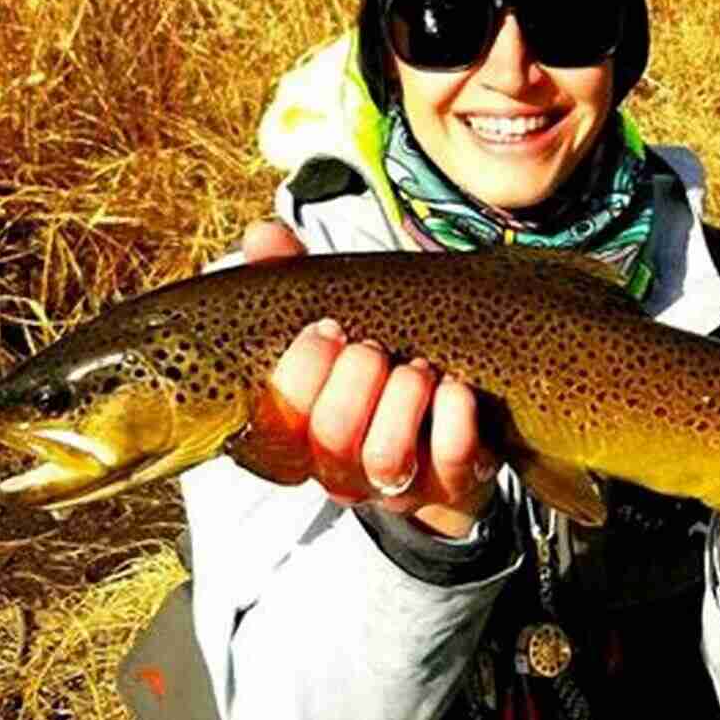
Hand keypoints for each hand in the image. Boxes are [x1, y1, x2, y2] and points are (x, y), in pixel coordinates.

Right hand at [238, 221, 498, 537]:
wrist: (451, 407)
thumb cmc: (378, 355)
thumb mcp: (335, 312)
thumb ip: (292, 276)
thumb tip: (262, 236)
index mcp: (297, 432)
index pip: (273, 433)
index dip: (296, 382)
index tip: (325, 329)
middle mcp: (339, 467)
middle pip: (329, 442)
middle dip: (352, 384)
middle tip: (372, 346)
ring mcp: (396, 482)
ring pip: (384, 461)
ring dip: (401, 401)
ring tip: (417, 366)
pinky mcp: (451, 483)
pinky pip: (448, 464)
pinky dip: (453, 422)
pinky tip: (457, 388)